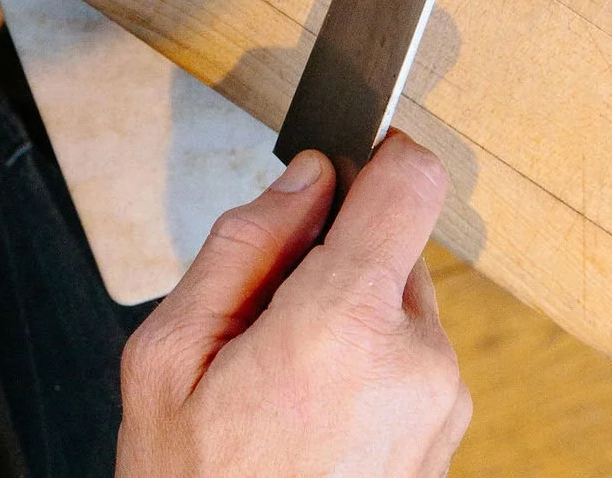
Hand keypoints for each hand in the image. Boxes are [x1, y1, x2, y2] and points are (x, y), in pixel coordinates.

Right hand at [118, 135, 468, 477]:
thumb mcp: (168, 361)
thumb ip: (243, 246)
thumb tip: (307, 178)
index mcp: (348, 324)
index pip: (413, 179)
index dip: (374, 162)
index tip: (338, 177)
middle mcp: (417, 362)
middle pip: (394, 250)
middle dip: (336, 270)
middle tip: (267, 334)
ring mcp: (440, 412)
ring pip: (401, 314)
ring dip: (351, 330)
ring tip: (283, 396)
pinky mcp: (444, 448)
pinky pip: (411, 372)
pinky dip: (368, 380)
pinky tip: (312, 428)